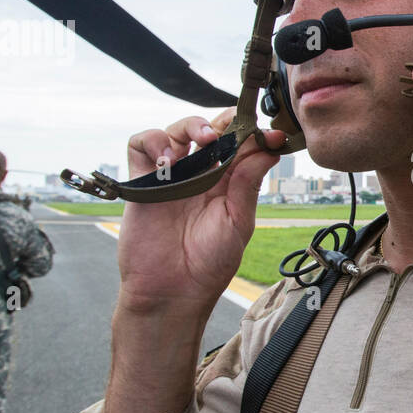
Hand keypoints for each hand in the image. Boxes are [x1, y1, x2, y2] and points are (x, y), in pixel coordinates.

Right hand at [116, 108, 284, 317]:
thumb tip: (270, 150)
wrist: (172, 292)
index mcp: (226, 183)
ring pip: (176, 130)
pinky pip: (140, 145)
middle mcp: (199, 175)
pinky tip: (167, 159)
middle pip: (209, 130)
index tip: (272, 134)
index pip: (239, 145)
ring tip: (202, 140)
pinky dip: (153, 140)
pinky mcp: (142, 181)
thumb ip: (248, 184)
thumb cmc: (209, 264)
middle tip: (231, 129)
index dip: (253, 133)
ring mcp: (170, 176)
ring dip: (190, 125)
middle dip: (222, 120)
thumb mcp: (238, 222)